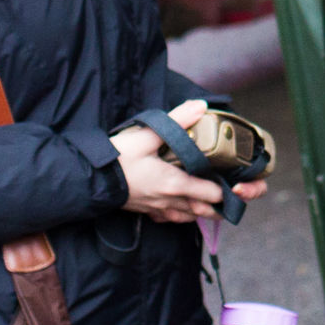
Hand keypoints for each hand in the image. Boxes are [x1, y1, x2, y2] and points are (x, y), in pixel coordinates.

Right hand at [112, 100, 265, 221]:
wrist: (89, 181)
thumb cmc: (117, 159)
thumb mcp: (147, 136)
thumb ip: (176, 121)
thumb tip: (200, 106)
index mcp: (175, 184)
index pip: (212, 194)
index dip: (226, 190)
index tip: (235, 182)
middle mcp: (170, 201)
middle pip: (205, 211)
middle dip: (220, 205)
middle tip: (230, 195)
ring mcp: (158, 208)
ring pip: (189, 217)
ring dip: (202, 210)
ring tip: (211, 201)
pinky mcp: (146, 211)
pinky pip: (170, 218)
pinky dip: (181, 214)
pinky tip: (180, 206)